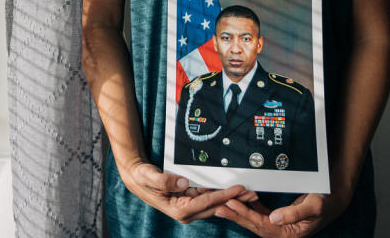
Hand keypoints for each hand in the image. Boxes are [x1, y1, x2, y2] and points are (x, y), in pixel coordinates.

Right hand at [120, 161, 246, 223]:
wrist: (137, 178)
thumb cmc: (142, 178)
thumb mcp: (150, 177)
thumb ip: (165, 180)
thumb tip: (184, 182)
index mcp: (178, 209)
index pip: (206, 202)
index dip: (224, 195)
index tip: (238, 189)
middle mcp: (186, 211)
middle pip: (216, 205)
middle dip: (235, 200)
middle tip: (252, 194)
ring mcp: (189, 206)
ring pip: (215, 203)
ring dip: (232, 198)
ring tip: (249, 193)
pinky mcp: (190, 200)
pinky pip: (209, 198)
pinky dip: (222, 194)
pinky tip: (233, 190)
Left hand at [214, 191, 349, 236]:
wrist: (335, 198)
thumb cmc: (326, 202)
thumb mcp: (313, 206)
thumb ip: (294, 213)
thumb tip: (274, 218)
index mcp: (291, 233)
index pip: (263, 225)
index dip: (246, 215)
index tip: (231, 204)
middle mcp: (283, 232)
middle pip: (255, 225)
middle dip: (236, 215)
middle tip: (218, 206)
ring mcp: (281, 226)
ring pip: (255, 220)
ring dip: (240, 212)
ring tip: (224, 204)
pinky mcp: (280, 218)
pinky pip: (261, 214)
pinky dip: (250, 207)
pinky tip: (242, 201)